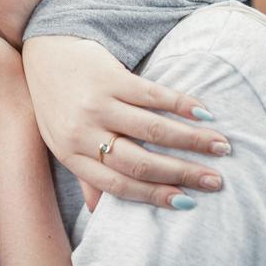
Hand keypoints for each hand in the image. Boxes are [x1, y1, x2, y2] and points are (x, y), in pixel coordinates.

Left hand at [22, 36, 229, 209]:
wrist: (44, 51)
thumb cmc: (57, 103)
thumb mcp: (61, 142)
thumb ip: (83, 175)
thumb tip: (98, 214)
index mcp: (71, 155)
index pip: (118, 185)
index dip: (155, 196)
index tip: (188, 203)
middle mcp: (82, 132)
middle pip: (140, 163)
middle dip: (182, 174)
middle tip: (215, 181)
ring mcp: (96, 104)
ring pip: (152, 130)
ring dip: (192, 141)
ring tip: (221, 147)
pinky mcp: (109, 77)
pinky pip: (152, 95)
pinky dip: (181, 105)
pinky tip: (204, 114)